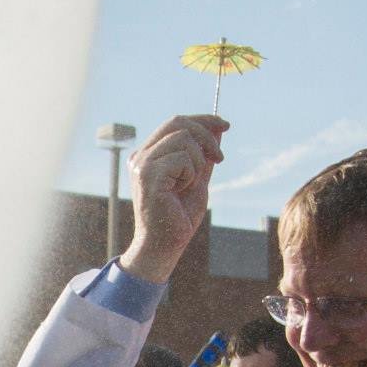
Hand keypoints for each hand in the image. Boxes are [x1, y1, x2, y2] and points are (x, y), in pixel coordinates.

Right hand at [121, 115, 226, 284]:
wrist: (164, 246)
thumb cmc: (178, 217)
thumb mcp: (198, 179)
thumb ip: (204, 155)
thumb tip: (217, 129)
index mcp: (149, 154)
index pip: (176, 122)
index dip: (203, 120)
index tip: (224, 125)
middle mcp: (141, 156)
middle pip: (178, 122)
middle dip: (206, 134)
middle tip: (220, 157)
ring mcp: (142, 164)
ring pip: (183, 139)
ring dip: (198, 161)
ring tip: (190, 184)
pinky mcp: (147, 175)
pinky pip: (182, 158)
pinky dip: (190, 174)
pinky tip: (180, 191)